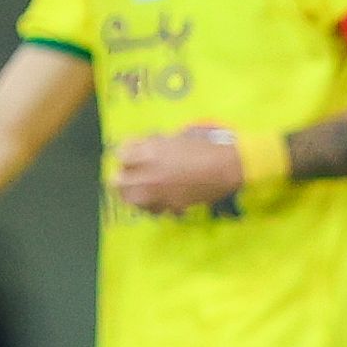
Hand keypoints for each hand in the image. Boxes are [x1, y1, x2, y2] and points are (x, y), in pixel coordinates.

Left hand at [111, 126, 244, 212]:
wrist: (228, 166)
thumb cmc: (205, 146)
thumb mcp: (175, 137)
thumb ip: (154, 144)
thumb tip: (140, 149)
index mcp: (150, 151)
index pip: (121, 154)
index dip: (126, 153)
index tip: (131, 154)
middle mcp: (149, 174)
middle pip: (118, 181)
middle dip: (123, 177)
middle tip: (131, 174)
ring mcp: (159, 193)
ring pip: (131, 199)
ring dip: (134, 193)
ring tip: (142, 189)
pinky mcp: (170, 206)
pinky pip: (152, 209)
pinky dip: (152, 205)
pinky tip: (159, 199)